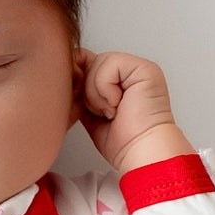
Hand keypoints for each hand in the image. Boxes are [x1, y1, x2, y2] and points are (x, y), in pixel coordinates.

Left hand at [74, 49, 193, 171]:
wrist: (140, 153)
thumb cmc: (122, 141)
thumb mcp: (90, 110)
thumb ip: (82, 89)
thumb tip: (69, 70)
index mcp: (119, 79)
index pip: (88, 63)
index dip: (79, 83)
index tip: (87, 108)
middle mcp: (130, 71)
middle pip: (90, 62)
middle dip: (88, 92)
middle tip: (103, 113)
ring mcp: (139, 68)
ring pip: (98, 63)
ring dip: (97, 94)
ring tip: (112, 112)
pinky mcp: (145, 69)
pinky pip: (110, 65)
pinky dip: (106, 90)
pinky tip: (118, 106)